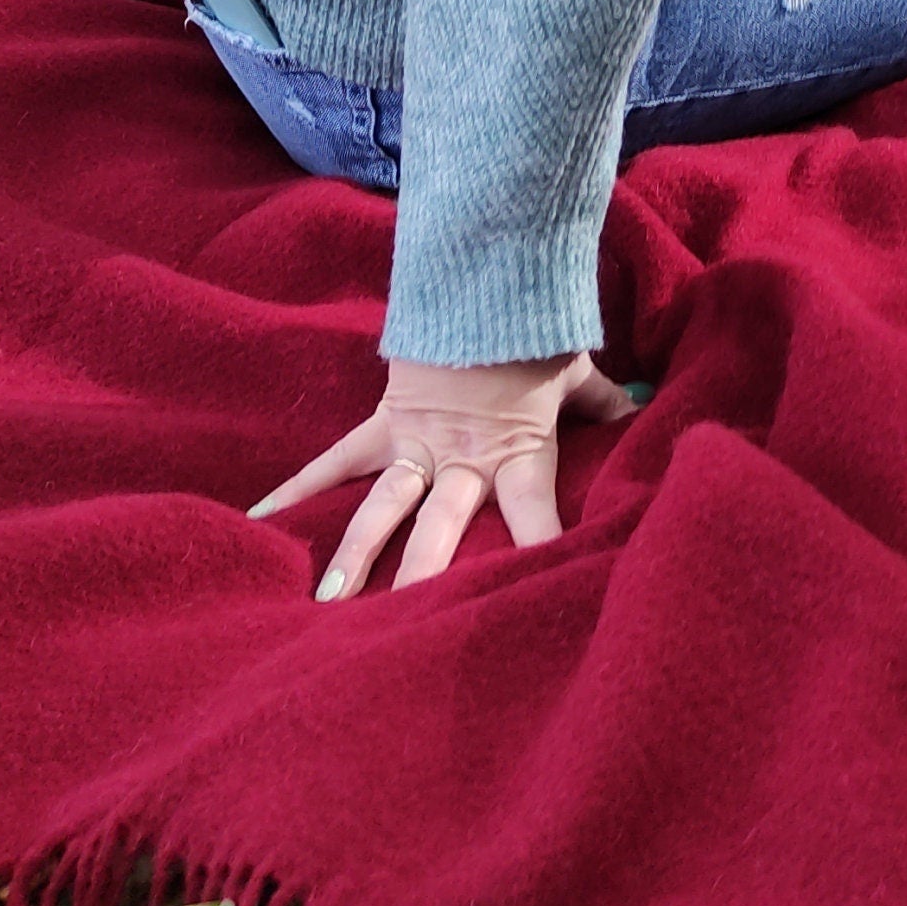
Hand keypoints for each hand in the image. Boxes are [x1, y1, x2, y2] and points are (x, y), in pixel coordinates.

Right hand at [249, 352, 643, 596]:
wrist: (486, 274)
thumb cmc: (536, 330)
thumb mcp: (574, 368)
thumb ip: (603, 402)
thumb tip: (644, 411)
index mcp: (517, 453)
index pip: (535, 518)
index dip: (541, 556)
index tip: (540, 602)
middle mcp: (463, 458)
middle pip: (444, 527)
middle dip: (426, 578)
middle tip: (405, 632)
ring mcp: (418, 442)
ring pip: (385, 506)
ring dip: (356, 552)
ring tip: (329, 601)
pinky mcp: (384, 421)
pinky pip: (337, 460)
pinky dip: (298, 488)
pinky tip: (261, 520)